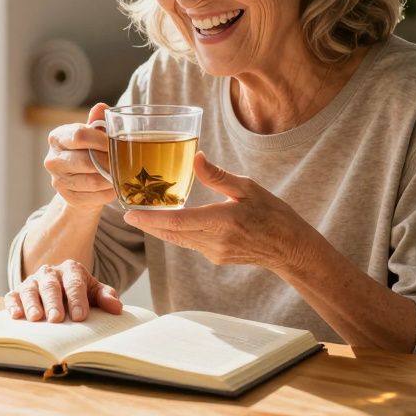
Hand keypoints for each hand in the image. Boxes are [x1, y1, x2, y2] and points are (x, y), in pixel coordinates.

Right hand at [3, 259, 122, 322]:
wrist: (59, 289)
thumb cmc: (79, 294)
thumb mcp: (94, 292)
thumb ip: (105, 297)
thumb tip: (116, 307)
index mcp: (71, 270)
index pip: (75, 283)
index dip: (78, 299)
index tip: (81, 316)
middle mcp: (50, 273)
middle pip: (51, 285)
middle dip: (54, 302)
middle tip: (56, 319)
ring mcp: (32, 282)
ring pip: (30, 290)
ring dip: (32, 303)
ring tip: (36, 318)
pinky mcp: (17, 292)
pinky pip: (13, 296)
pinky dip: (14, 305)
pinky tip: (16, 315)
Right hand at [43, 103, 114, 211]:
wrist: (80, 180)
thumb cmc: (89, 151)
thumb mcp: (93, 134)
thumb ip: (98, 121)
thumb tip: (101, 107)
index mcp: (57, 137)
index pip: (79, 135)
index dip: (101, 140)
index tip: (114, 143)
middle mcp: (52, 159)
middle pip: (86, 161)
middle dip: (109, 161)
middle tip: (124, 162)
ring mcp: (58, 180)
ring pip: (92, 181)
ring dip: (111, 179)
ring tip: (122, 174)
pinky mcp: (67, 198)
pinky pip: (94, 197)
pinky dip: (108, 193)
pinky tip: (115, 187)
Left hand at [124, 152, 321, 270]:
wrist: (289, 248)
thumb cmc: (273, 214)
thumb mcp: (248, 188)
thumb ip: (218, 176)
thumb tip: (195, 158)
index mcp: (223, 221)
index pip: (179, 222)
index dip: (152, 219)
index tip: (130, 215)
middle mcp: (215, 241)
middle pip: (171, 234)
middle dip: (147, 225)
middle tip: (126, 214)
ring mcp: (214, 253)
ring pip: (178, 240)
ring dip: (159, 229)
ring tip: (139, 216)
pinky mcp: (215, 257)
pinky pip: (189, 244)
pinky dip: (175, 233)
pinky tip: (167, 222)